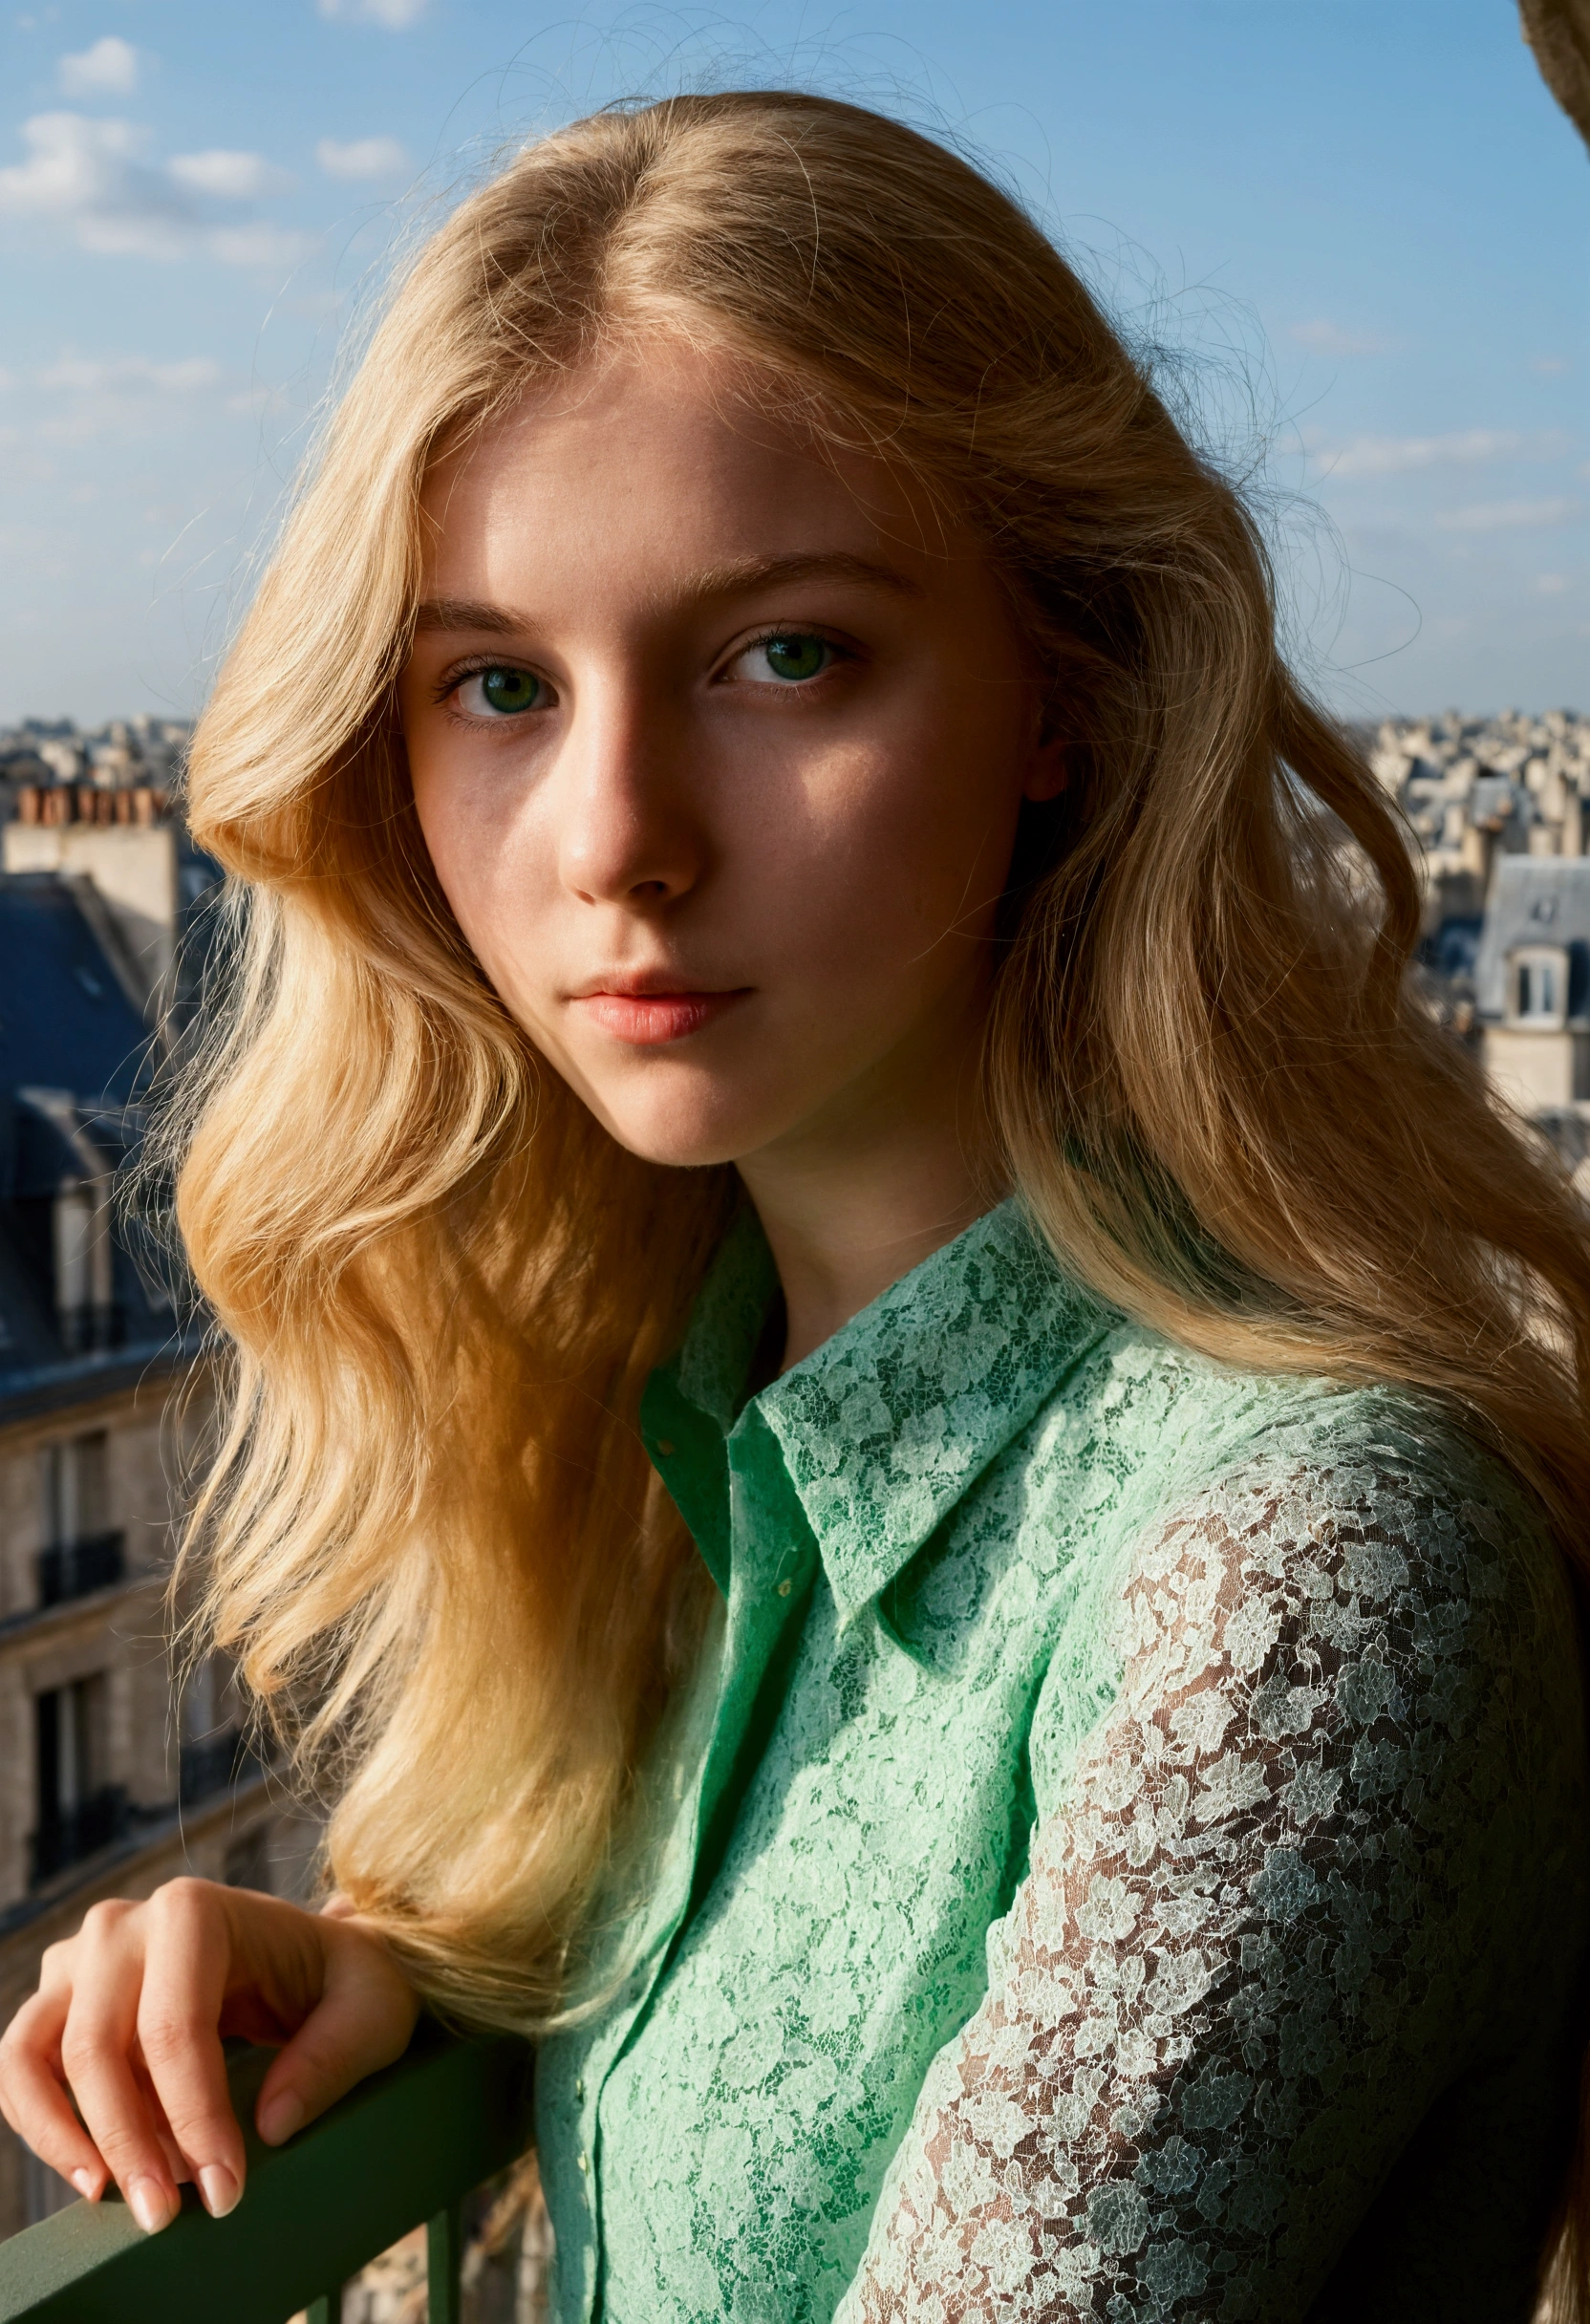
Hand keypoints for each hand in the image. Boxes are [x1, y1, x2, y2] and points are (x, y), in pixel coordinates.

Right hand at [0, 1879, 419, 2232]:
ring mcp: (82, 1958)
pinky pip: (22, 2065)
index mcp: (197, 1911)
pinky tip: (90, 2173)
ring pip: (36, 2054)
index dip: (192, 2117)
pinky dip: (42, 2122)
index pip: (174, 2026)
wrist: (311, 1961)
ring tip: (116, 2198)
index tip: (225, 2190)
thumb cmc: (342, 1982)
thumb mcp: (374, 2009)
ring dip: (69, 2136)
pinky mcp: (61, 1998)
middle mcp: (126, 1924)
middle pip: (99, 2046)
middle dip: (131, 2143)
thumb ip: (333, 2057)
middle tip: (169, 2216)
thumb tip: (271, 2124)